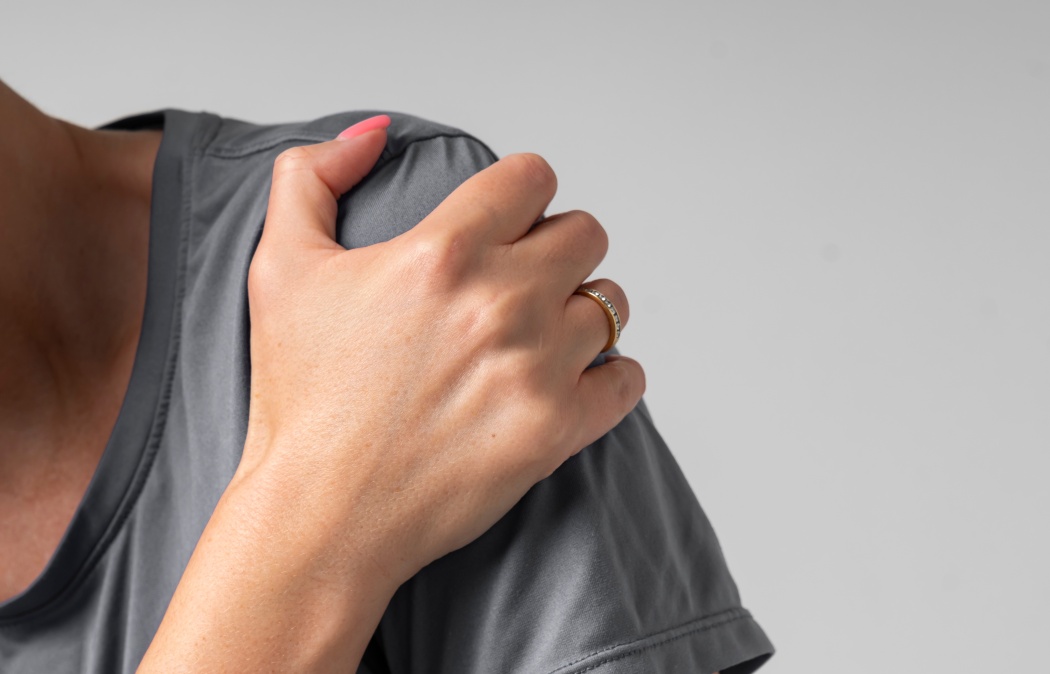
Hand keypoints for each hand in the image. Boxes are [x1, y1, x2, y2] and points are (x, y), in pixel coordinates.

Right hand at [140, 116, 643, 671]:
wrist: (321, 515)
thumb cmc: (301, 398)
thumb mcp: (279, 268)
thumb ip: (311, 177)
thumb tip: (373, 133)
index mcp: (442, 253)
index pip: (533, 177)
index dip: (522, 192)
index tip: (510, 219)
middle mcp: (500, 302)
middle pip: (586, 233)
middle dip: (558, 247)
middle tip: (525, 279)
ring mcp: (537, 368)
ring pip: (611, 304)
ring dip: (582, 311)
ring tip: (541, 335)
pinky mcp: (558, 430)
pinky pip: (629, 378)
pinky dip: (609, 375)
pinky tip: (570, 380)